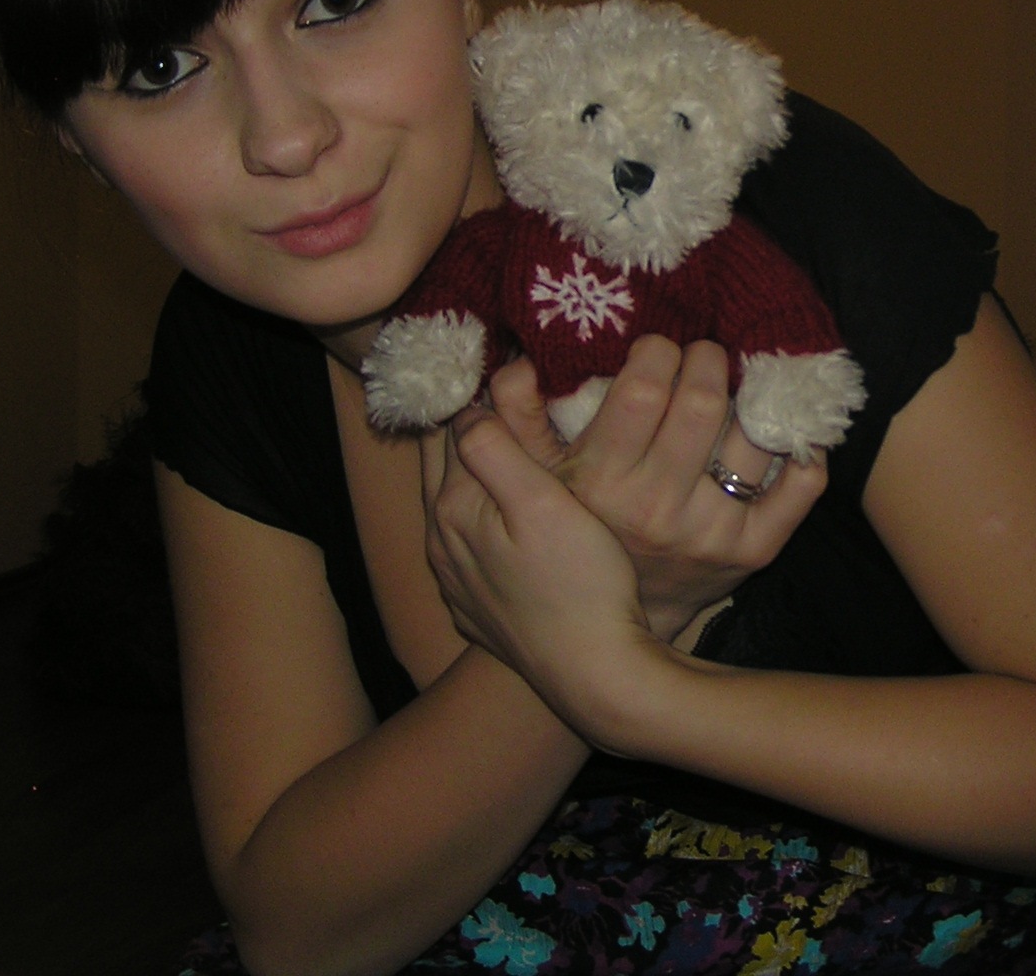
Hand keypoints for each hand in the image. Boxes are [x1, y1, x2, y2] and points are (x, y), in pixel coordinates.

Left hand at [424, 398, 657, 727]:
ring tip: (508, 433)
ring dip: (473, 466)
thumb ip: (496, 451)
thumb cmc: (581, 583)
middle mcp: (441, 543)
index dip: (477, 390)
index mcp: (454, 509)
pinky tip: (509, 507)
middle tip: (504, 387)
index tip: (507, 362)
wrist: (594, 674)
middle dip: (467, 423)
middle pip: (442, 462)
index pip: (452, 428)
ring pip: (453, 501)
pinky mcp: (477, 605)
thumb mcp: (543, 504)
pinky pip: (468, 540)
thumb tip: (470, 408)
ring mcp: (456, 579)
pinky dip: (481, 511)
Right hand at [484, 338, 827, 642]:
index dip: (659, 351)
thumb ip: (516, 419)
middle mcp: (659, 506)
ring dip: (754, 392)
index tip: (658, 347)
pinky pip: (800, 486)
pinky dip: (805, 448)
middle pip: (704, 402)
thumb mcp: (535, 479)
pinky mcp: (754, 551)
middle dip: (708, 359)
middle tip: (703, 355)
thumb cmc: (578, 531)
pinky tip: (784, 425)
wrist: (614, 628)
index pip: (644, 390)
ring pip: (754, 435)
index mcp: (603, 481)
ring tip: (740, 382)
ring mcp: (711, 531)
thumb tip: (515, 363)